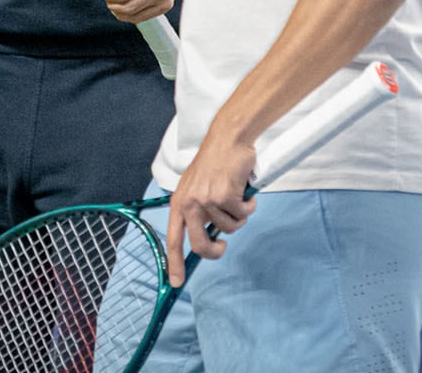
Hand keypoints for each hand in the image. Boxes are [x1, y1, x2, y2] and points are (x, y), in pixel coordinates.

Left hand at [163, 132, 255, 285]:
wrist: (227, 139)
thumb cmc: (215, 164)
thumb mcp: (196, 188)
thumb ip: (198, 211)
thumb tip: (206, 237)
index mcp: (179, 203)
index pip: (173, 239)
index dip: (174, 263)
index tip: (176, 282)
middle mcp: (189, 203)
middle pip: (201, 245)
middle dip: (215, 250)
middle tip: (222, 246)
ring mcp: (207, 200)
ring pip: (229, 228)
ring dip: (237, 215)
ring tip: (235, 196)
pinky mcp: (225, 195)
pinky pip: (243, 213)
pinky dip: (248, 204)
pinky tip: (243, 189)